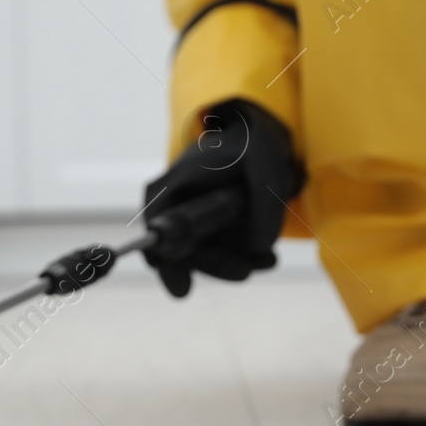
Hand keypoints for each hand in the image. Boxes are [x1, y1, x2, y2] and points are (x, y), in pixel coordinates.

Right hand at [142, 98, 304, 297]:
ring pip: (207, 258)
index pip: (156, 233)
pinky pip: (223, 254)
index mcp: (169, 189)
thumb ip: (265, 203)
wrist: (258, 137)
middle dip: (216, 264)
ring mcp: (193, 224)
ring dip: (236, 263)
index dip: (166, 263)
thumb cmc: (250, 142)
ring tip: (269, 261)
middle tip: (245, 272)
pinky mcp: (212, 232)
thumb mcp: (264, 162)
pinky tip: (267, 258)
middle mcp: (175, 210)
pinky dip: (244, 258)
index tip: (182, 289)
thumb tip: (261, 248)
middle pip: (183, 254)